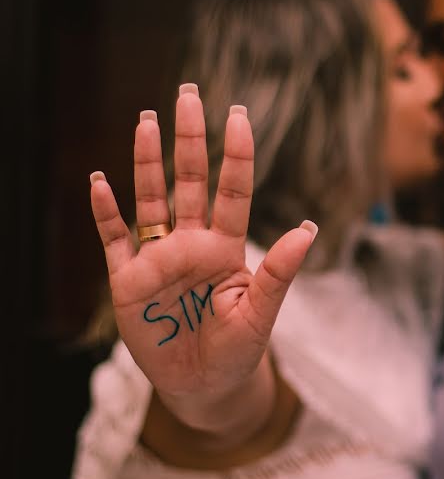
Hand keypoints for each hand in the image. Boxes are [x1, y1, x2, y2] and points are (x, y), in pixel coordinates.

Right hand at [89, 85, 316, 406]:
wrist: (204, 386)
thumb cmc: (238, 351)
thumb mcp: (261, 313)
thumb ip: (279, 272)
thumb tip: (308, 228)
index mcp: (226, 247)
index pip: (232, 190)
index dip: (235, 154)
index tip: (238, 114)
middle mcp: (192, 243)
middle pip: (189, 180)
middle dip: (188, 137)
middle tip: (187, 92)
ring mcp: (158, 258)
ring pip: (151, 198)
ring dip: (146, 161)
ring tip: (146, 119)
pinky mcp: (128, 279)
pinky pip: (114, 239)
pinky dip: (105, 212)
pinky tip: (100, 181)